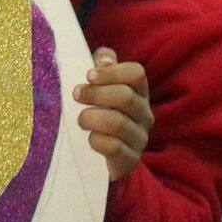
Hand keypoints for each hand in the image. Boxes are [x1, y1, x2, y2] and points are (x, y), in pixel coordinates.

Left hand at [74, 47, 152, 182]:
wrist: (107, 160)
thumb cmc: (103, 115)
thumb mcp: (102, 87)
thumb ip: (104, 66)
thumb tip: (104, 60)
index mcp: (140, 92)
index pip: (136, 73)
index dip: (112, 71)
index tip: (88, 76)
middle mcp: (144, 114)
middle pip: (125, 96)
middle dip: (95, 94)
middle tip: (76, 95)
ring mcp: (139, 138)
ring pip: (118, 123)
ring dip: (91, 118)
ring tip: (80, 120)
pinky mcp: (130, 160)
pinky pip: (114, 147)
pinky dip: (96, 140)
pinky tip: (89, 139)